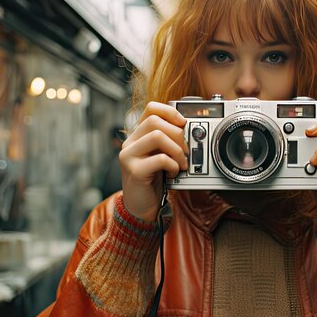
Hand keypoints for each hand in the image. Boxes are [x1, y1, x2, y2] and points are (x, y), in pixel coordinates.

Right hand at [119, 102, 188, 220]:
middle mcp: (130, 142)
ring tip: (181, 163)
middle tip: (185, 150)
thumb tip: (187, 128)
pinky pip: (160, 158)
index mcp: (138, 135)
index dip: (170, 111)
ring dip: (176, 150)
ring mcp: (129, 156)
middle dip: (177, 134)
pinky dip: (172, 165)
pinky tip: (173, 172)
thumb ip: (168, 141)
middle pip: (155, 121)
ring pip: (157, 136)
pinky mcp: (134, 170)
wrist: (140, 207)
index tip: (183, 123)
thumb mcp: (161, 155)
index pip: (151, 109)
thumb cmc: (153, 180)